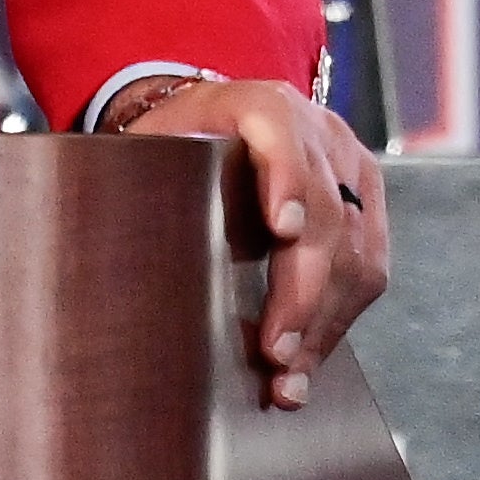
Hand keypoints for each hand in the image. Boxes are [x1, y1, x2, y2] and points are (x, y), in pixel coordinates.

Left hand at [116, 76, 386, 410]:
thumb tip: (111, 247)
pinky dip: (335, 323)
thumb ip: (142, 176)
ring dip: (322, 323)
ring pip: (356, 252)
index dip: (287, 179)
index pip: (280, 134)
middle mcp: (318, 131)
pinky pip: (368, 271)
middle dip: (302, 289)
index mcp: (260, 104)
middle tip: (274, 349)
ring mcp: (349, 168)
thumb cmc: (173, 144)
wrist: (216, 124)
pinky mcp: (368, 206)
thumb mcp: (151, 145)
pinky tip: (307, 361)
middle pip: (327, 211)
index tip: (283, 229)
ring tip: (288, 376)